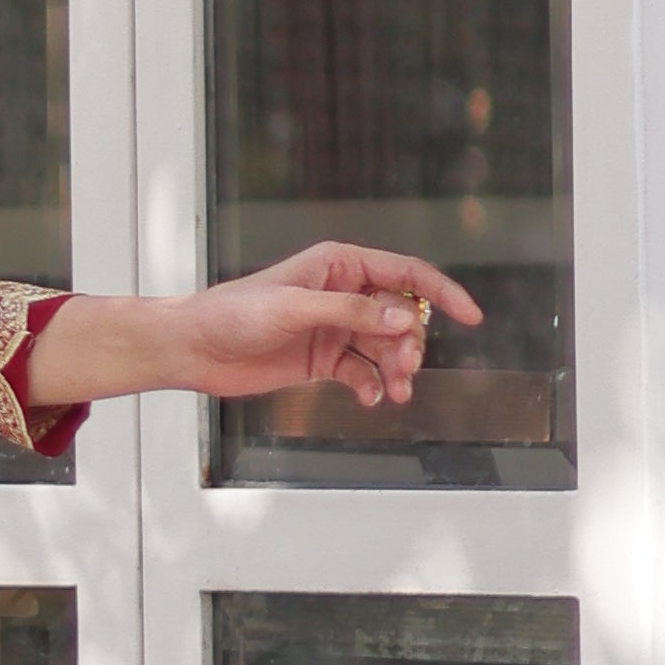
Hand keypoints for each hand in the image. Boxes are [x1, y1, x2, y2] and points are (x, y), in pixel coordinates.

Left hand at [169, 245, 479, 410]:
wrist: (193, 348)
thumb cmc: (234, 314)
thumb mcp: (295, 308)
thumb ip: (352, 312)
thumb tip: (405, 318)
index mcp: (339, 265)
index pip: (405, 273)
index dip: (441, 293)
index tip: (471, 316)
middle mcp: (342, 294)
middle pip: (401, 317)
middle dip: (411, 344)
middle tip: (405, 370)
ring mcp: (334, 328)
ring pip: (385, 348)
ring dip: (396, 370)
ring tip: (395, 391)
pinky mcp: (323, 360)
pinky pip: (362, 373)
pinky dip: (372, 387)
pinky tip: (370, 399)